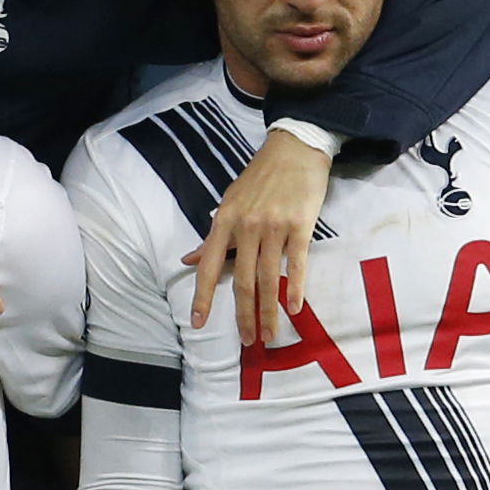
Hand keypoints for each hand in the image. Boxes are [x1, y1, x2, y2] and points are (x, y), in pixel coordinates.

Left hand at [182, 130, 331, 343]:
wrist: (293, 149)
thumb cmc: (259, 178)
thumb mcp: (229, 203)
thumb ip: (213, 236)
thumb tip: (188, 259)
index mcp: (224, 221)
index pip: (208, 266)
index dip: (202, 296)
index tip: (197, 322)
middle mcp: (246, 226)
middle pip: (242, 280)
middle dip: (244, 314)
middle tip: (249, 341)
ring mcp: (274, 226)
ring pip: (269, 277)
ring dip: (269, 310)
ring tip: (270, 335)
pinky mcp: (300, 225)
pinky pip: (298, 262)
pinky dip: (296, 288)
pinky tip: (294, 308)